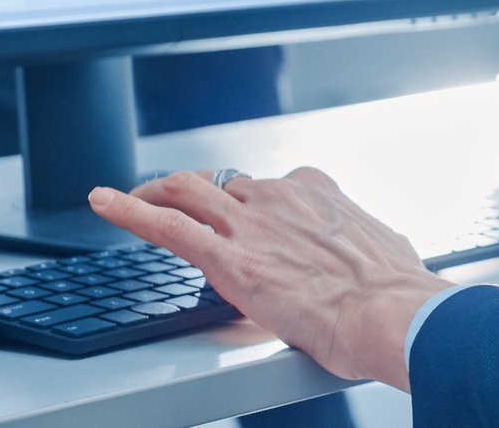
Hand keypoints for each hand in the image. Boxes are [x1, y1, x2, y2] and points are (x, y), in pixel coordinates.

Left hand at [89, 169, 447, 390]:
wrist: (392, 314)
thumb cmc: (396, 293)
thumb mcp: (381, 251)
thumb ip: (360, 247)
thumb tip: (376, 258)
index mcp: (317, 193)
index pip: (267, 186)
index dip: (246, 201)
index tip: (238, 213)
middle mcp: (280, 197)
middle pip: (221, 184)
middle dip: (192, 189)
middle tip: (170, 199)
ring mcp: (250, 224)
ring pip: (186, 190)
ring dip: (153, 191)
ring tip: (127, 198)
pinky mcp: (228, 259)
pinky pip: (166, 225)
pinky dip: (127, 210)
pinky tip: (102, 202)